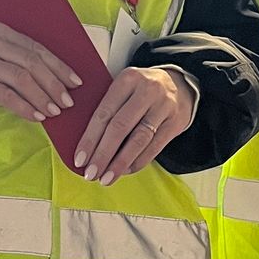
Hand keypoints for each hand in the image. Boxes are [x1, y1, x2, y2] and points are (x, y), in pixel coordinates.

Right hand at [0, 22, 82, 123]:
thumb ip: (17, 61)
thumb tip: (56, 80)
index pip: (35, 48)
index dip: (58, 65)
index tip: (75, 81)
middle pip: (32, 62)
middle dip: (54, 84)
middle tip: (68, 101)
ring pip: (22, 79)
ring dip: (42, 97)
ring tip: (54, 111)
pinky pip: (8, 96)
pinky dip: (25, 107)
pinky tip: (36, 116)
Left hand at [75, 66, 196, 184]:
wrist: (179, 85)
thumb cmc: (141, 91)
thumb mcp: (124, 88)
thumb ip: (108, 109)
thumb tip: (86, 146)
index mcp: (128, 79)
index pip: (104, 112)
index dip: (90, 139)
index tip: (79, 159)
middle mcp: (147, 90)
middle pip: (120, 127)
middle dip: (103, 154)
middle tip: (91, 174)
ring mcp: (164, 106)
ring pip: (138, 140)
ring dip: (120, 163)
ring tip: (106, 178)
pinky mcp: (175, 122)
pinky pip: (154, 147)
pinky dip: (138, 162)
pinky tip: (125, 171)